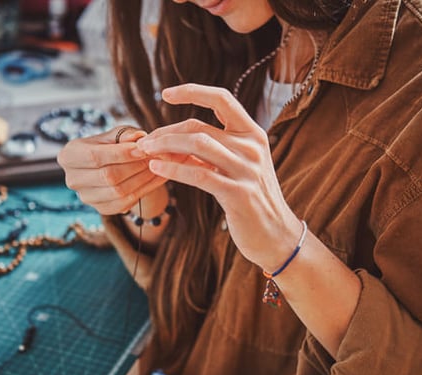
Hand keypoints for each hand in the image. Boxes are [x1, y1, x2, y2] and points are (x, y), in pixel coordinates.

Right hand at [57, 126, 166, 215]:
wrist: (109, 165)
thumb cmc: (110, 145)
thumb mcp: (114, 135)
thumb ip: (125, 135)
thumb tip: (139, 138)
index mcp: (68, 156)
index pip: (95, 157)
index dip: (121, 154)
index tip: (143, 149)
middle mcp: (72, 179)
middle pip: (107, 176)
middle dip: (135, 166)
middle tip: (155, 157)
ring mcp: (85, 197)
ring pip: (118, 191)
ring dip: (142, 179)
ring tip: (158, 166)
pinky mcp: (100, 208)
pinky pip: (125, 203)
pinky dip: (144, 190)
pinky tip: (157, 178)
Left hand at [137, 84, 301, 271]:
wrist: (276, 235)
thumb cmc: (251, 199)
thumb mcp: (237, 166)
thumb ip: (214, 149)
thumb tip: (174, 138)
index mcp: (253, 134)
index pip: (222, 99)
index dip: (192, 91)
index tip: (165, 93)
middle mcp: (252, 147)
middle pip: (199, 127)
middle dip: (165, 132)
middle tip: (144, 142)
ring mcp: (247, 170)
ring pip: (197, 145)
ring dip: (165, 146)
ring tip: (146, 153)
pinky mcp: (238, 193)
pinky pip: (198, 175)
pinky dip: (173, 169)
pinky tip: (156, 168)